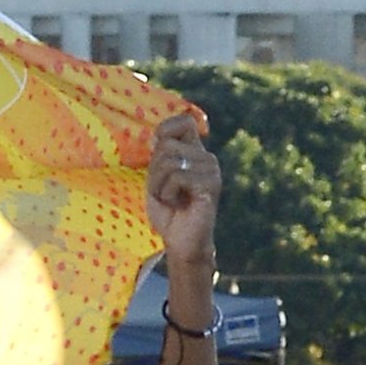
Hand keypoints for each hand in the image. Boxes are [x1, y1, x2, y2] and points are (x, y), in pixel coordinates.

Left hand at [147, 111, 220, 269]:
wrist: (182, 243)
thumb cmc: (169, 213)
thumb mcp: (158, 180)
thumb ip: (159, 157)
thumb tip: (156, 138)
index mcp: (195, 152)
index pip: (184, 121)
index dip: (165, 131)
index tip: (157, 153)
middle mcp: (206, 157)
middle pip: (166, 146)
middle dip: (154, 173)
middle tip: (164, 192)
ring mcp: (211, 169)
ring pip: (169, 161)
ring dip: (159, 186)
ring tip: (171, 199)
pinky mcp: (211, 184)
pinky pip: (177, 177)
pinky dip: (168, 194)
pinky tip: (178, 205)